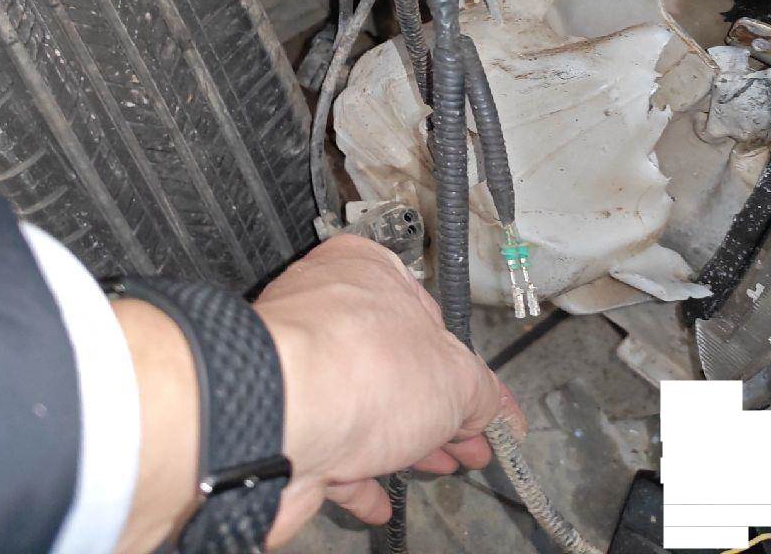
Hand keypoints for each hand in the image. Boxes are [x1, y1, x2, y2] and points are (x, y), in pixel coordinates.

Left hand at [255, 235, 522, 546]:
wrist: (276, 420)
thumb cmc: (355, 366)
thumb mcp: (455, 378)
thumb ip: (481, 394)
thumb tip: (494, 409)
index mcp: (367, 271)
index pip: (428, 313)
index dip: (462, 362)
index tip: (484, 399)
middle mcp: (324, 309)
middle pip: (394, 363)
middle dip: (436, 410)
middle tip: (468, 441)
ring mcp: (296, 367)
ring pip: (359, 407)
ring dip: (400, 443)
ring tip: (437, 468)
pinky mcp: (278, 420)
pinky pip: (325, 449)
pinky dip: (355, 476)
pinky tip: (378, 499)